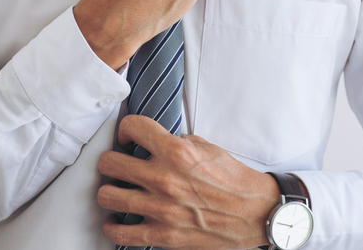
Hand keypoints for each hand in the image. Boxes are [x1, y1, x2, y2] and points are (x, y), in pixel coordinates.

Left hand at [97, 115, 279, 249]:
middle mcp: (163, 178)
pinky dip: (113, 227)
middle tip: (117, 165)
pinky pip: (119, 233)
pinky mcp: (162, 235)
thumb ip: (178, 142)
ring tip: (116, 192)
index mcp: (176, 151)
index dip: (125, 130)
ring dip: (109, 192)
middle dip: (110, 161)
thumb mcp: (208, 148)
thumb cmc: (234, 180)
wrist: (256, 214)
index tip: (127, 138)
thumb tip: (156, 143)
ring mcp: (160, 208)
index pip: (132, 127)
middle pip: (109, 163)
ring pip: (106, 196)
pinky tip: (117, 221)